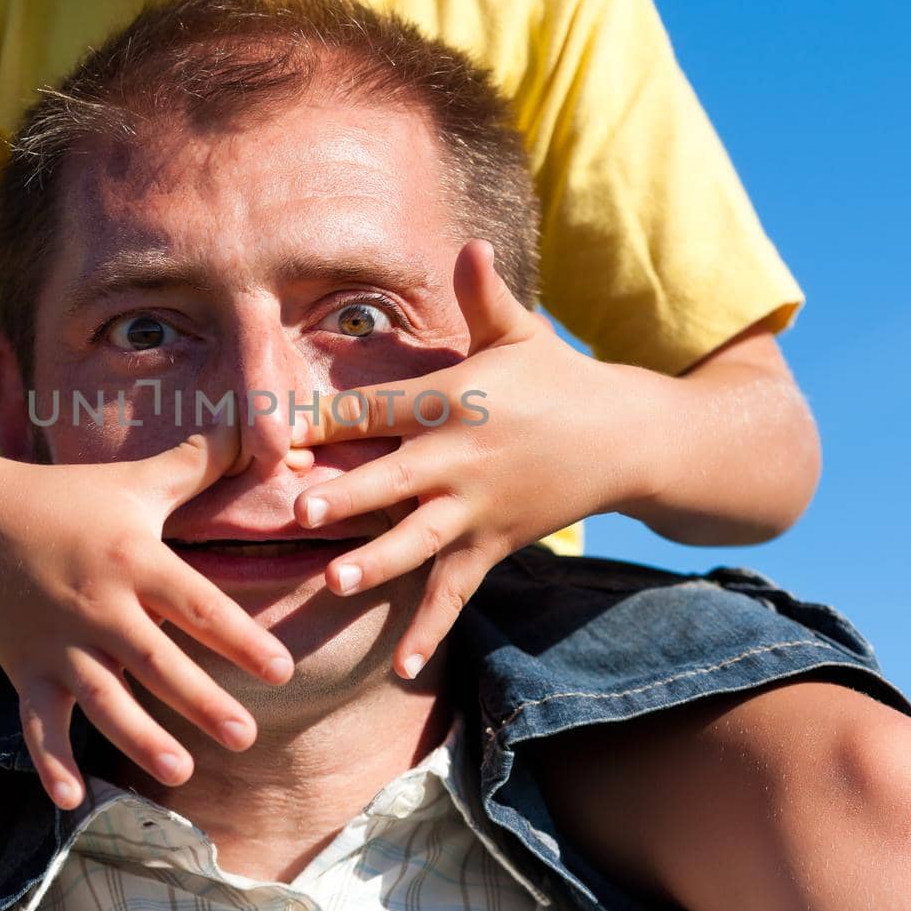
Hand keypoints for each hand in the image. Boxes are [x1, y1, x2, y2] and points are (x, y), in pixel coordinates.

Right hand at [0, 423, 293, 809]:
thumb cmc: (66, 497)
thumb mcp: (134, 477)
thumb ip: (198, 462)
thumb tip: (262, 429)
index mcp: (132, 560)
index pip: (195, 603)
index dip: (239, 637)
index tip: (280, 670)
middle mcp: (97, 607)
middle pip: (155, 660)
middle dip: (201, 701)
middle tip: (245, 735)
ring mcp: (58, 644)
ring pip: (102, 701)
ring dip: (140, 739)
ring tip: (183, 773)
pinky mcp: (26, 670)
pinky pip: (38, 724)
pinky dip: (50, 762)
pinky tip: (72, 802)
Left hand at [290, 240, 662, 676]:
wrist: (631, 438)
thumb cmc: (559, 380)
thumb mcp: (521, 334)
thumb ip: (484, 296)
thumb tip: (470, 244)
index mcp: (452, 401)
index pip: (378, 409)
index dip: (328, 420)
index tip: (279, 433)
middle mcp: (458, 458)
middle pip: (391, 478)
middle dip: (347, 497)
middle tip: (302, 513)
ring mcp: (475, 509)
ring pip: (418, 541)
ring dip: (377, 562)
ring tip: (336, 583)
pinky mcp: (492, 546)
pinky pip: (456, 592)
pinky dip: (431, 628)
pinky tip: (401, 666)